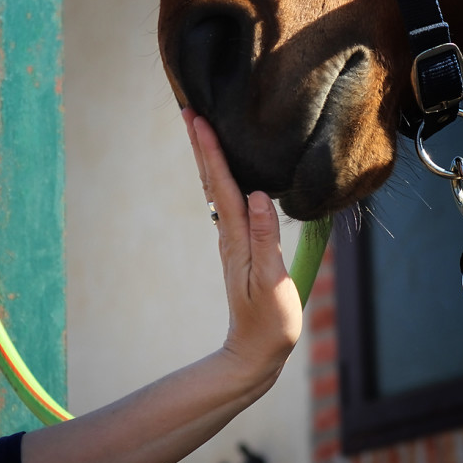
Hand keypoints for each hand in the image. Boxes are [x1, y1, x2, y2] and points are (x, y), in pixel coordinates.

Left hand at [183, 108, 302, 390]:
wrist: (256, 352)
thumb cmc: (270, 321)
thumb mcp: (272, 282)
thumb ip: (266, 239)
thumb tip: (262, 195)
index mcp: (237, 238)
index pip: (222, 186)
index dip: (211, 151)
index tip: (198, 119)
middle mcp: (230, 234)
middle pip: (212, 182)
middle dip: (201, 145)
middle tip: (190, 110)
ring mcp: (233, 241)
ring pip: (217, 190)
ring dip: (208, 158)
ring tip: (202, 130)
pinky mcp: (241, 247)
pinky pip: (228, 202)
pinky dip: (222, 179)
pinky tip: (226, 171)